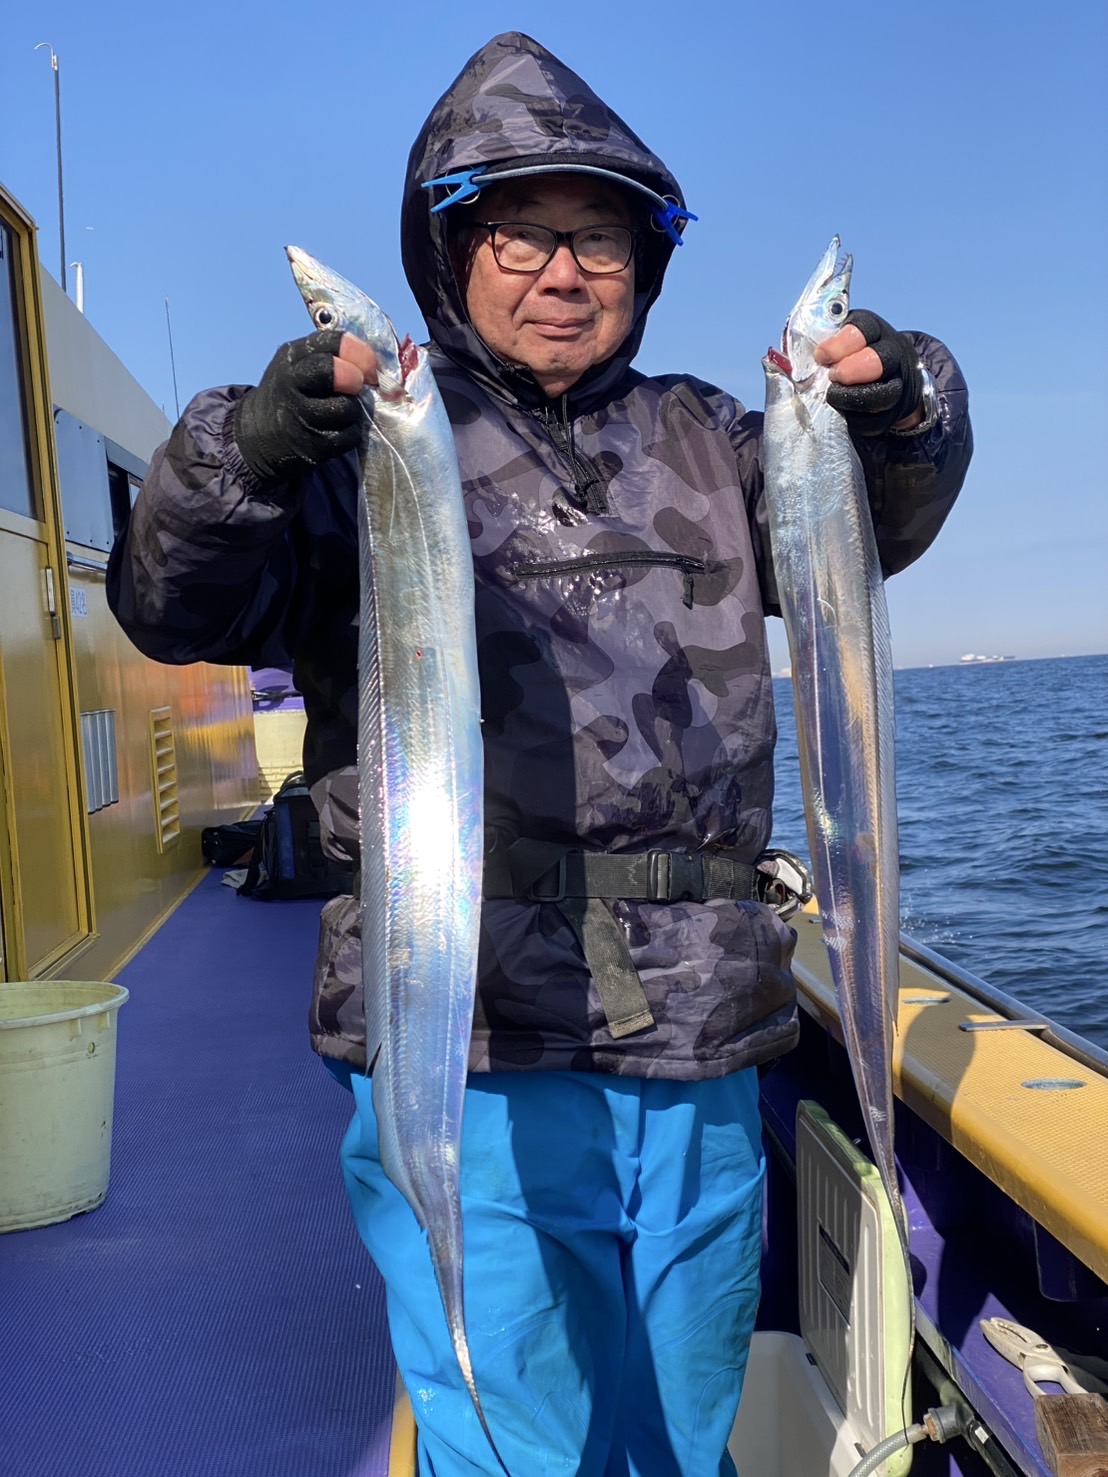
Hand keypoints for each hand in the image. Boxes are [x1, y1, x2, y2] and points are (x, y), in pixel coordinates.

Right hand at [234, 330, 378, 483]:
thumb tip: (374, 362)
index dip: (358, 351)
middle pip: (329, 371)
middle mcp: (292, 384)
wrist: (260, 433)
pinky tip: (338, 428)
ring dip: (354, 409)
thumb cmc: (293, 391)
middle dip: (352, 376)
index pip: (330, 342)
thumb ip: (332, 355)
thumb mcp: (300, 363)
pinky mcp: (312, 446)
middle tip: (358, 384)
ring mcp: (301, 416)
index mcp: (293, 357)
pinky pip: (349, 436)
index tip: (370, 364)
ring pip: (346, 408)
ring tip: (342, 408)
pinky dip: (351, 432)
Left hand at [815, 310, 923, 436]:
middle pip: (880, 359)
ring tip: (834, 398)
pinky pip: (878, 419)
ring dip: (855, 398)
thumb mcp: (830, 347)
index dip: (841, 344)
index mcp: (869, 331)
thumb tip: (775, 362)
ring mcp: (895, 382)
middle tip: (834, 377)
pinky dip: (858, 421)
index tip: (820, 356)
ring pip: (885, 392)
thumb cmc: (842, 361)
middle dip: (853, 370)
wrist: (876, 383)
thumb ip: (810, 351)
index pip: (861, 329)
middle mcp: (888, 354)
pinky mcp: (893, 411)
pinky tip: (843, 416)